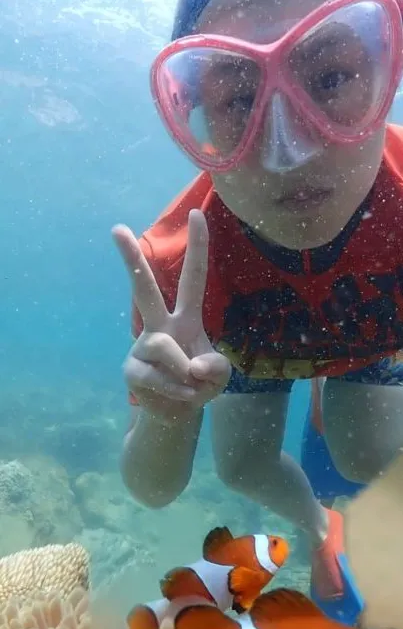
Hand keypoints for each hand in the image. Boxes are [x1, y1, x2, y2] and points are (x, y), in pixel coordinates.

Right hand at [112, 209, 231, 420]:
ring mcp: (143, 346)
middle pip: (144, 288)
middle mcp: (160, 325)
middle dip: (131, 258)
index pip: (192, 278)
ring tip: (191, 386)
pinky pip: (158, 375)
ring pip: (163, 345)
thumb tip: (192, 366)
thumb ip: (217, 367)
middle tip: (116, 228)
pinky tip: (182, 396)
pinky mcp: (131, 369)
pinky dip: (178, 390)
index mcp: (185, 317)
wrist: (177, 413)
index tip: (197, 214)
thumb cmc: (199, 384)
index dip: (198, 248)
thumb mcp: (221, 376)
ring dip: (184, 371)